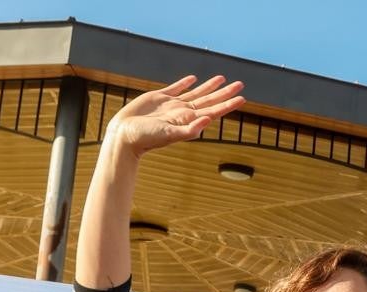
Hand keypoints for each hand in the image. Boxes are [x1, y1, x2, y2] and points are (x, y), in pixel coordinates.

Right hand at [105, 75, 244, 156]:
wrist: (124, 135)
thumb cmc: (145, 138)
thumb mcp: (168, 134)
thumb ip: (188, 130)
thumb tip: (208, 121)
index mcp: (188, 120)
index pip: (213, 110)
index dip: (228, 104)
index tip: (242, 98)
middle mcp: (183, 112)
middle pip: (209, 100)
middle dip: (225, 93)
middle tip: (240, 84)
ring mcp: (171, 105)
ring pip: (196, 93)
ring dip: (209, 86)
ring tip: (222, 78)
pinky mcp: (159, 98)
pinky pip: (176, 88)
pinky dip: (186, 83)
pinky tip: (193, 79)